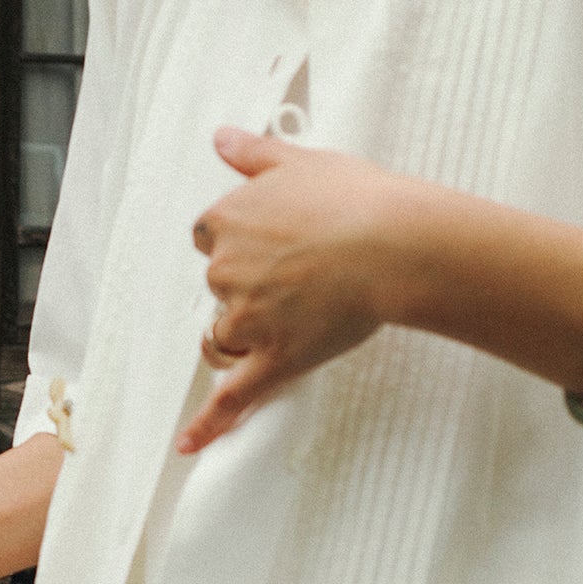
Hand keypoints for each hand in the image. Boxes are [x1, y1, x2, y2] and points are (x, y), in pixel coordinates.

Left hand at [181, 126, 414, 452]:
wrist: (394, 244)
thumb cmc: (356, 198)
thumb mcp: (301, 161)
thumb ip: (254, 154)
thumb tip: (220, 138)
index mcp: (224, 222)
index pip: (209, 236)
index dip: (241, 241)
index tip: (274, 240)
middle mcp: (224, 271)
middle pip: (218, 288)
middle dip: (250, 287)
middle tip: (305, 275)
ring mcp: (247, 320)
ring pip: (226, 336)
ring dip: (247, 333)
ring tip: (294, 318)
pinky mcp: (272, 360)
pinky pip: (232, 398)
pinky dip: (209, 425)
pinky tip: (188, 445)